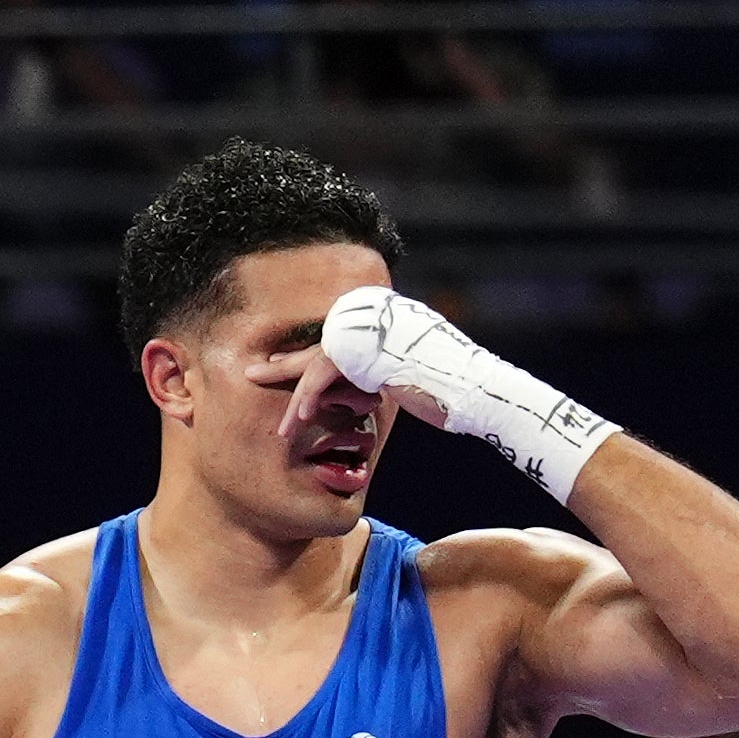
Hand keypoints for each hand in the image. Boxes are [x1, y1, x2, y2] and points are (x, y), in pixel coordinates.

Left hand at [305, 286, 612, 506]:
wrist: (487, 397)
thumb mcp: (407, 378)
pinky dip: (308, 396)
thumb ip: (379, 371)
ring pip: (319, 358)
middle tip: (251, 374)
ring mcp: (379, 328)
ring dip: (292, 389)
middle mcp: (381, 315)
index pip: (336, 335)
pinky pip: (328, 370)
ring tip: (278, 422)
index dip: (305, 356)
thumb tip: (356, 385)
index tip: (277, 371)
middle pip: (320, 340)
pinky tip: (295, 420)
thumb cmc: (454, 395)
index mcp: (387, 319)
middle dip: (284, 363)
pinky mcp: (375, 349)